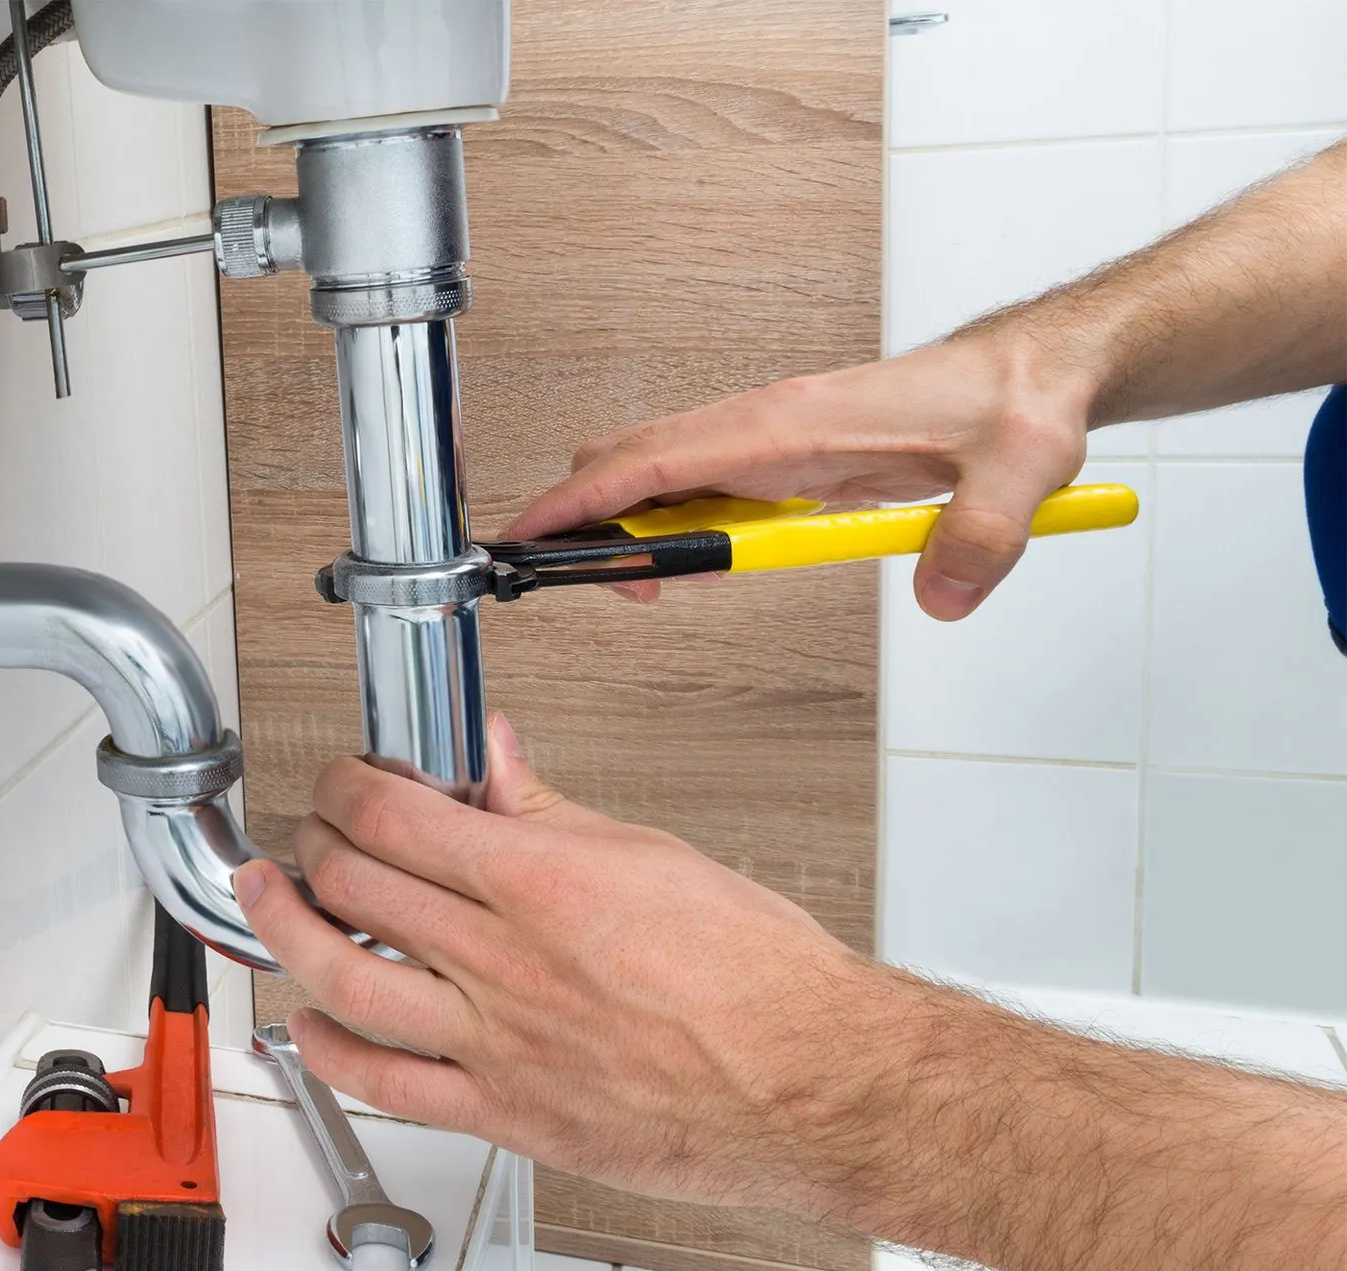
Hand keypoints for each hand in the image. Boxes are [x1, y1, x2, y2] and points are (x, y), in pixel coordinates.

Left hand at [231, 712, 890, 1210]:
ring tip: (270, 898)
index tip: (344, 782)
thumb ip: (556, 812)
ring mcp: (498, 1043)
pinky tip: (309, 1024)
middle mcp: (507, 962)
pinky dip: (330, 1049)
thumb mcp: (656, 858)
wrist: (813, 1085)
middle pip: (357, 887)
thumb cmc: (760, 980)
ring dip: (288, 930)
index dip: (347, 788)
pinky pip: (386, 1085)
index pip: (397, 817)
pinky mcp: (507, 1114)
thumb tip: (501, 762)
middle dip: (316, 844)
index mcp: (543, 882)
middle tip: (313, 833)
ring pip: (346, 979)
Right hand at [505, 336, 1089, 619]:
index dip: (583, 500)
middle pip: (632, 461)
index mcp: (790, 423)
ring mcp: (769, 438)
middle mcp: (764, 423)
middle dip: (594, 524)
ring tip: (661, 585)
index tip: (533, 535)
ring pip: (660, 474)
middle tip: (612, 589)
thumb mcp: (1015, 474)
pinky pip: (703, 487)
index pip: (655, 459)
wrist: (1032, 376)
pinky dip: (683, 527)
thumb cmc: (1014, 408)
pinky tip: (714, 561)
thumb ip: (980, 538)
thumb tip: (940, 599)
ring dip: (640, 530)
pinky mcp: (785, 457)